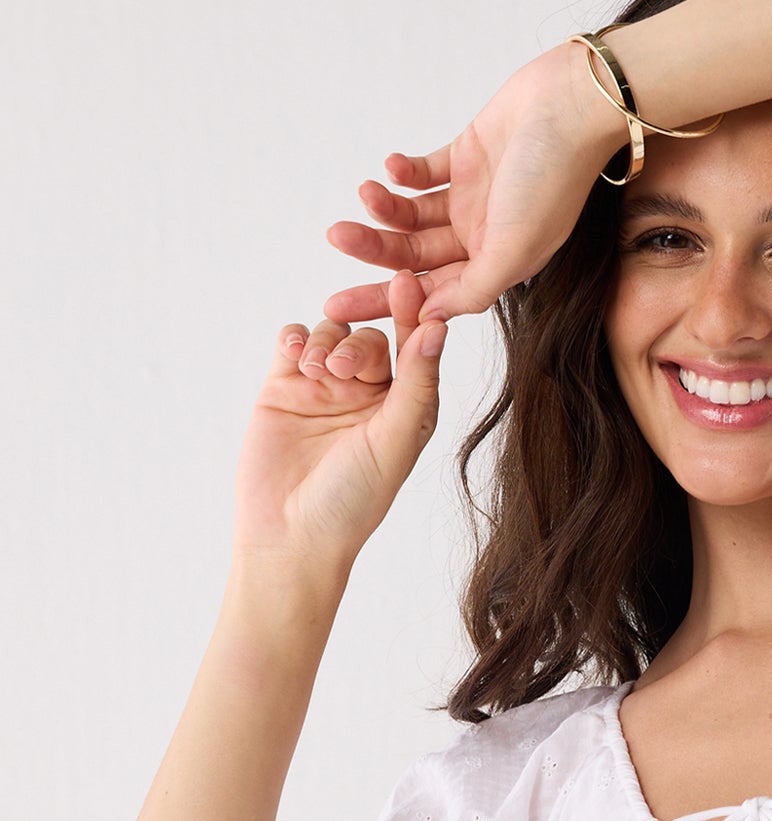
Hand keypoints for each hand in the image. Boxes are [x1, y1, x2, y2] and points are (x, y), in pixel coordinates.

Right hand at [232, 270, 448, 575]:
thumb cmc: (353, 501)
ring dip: (326, 341)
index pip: (415, 348)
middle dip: (359, 345)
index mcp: (406, 408)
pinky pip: (294, 341)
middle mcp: (369, 394)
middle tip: (342, 368)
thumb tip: (439, 328)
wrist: (289, 535)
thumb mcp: (394, 441)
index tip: (409, 285)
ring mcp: (325, 388)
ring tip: (315, 370)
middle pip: (372, 339)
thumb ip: (417, 385)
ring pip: (333, 334)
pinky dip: (296, 336)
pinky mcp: (284, 388)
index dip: (413, 314)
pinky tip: (295, 353)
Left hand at [321, 42, 627, 327]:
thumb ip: (473, 288)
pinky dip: (404, 172)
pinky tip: (393, 166)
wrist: (572, 105)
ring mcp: (475, 196)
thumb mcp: (515, 248)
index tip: (338, 305)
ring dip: (385, 206)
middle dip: (373, 250)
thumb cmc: (553, 178)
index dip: (386, 301)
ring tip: (366, 193)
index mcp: (497, 264)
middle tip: (335, 237)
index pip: (431, 293)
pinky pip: (424, 172)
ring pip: (413, 214)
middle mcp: (484, 235)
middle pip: (414, 256)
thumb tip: (430, 320)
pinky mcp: (467, 156)